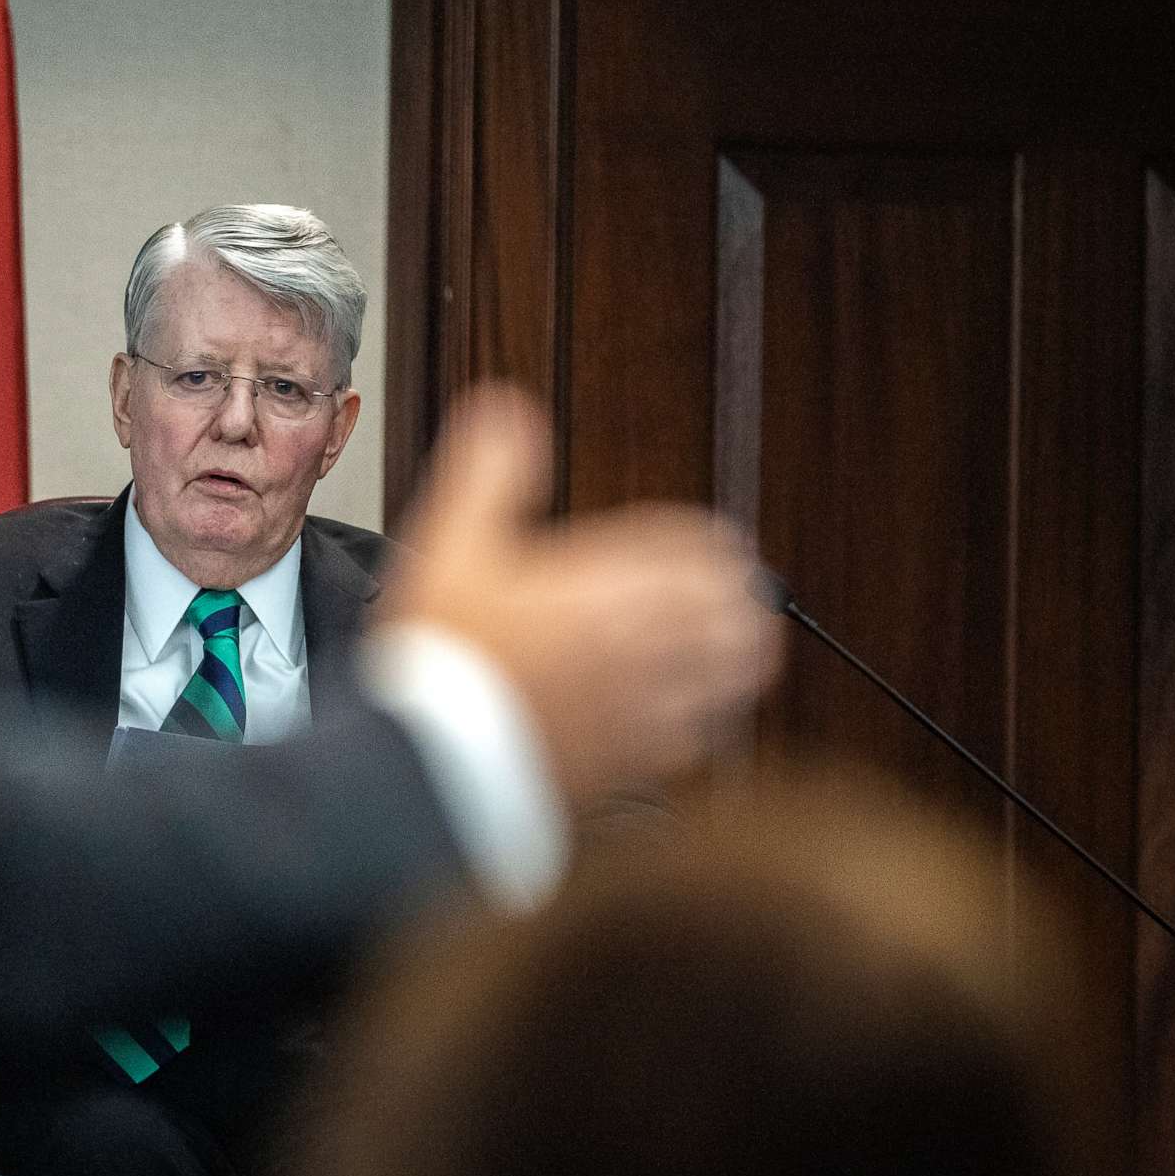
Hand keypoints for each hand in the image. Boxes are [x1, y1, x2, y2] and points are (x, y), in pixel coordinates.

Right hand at [380, 384, 781, 807]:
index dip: (710, 538)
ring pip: (733, 681)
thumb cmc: (440, 659)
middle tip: (743, 588)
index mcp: (609, 591)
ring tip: (743, 646)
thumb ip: (488, 471)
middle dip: (742, 596)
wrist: (432, 762)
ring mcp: (645, 713)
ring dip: (743, 656)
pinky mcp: (634, 765)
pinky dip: (710, 718)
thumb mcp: (448, 543)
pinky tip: (695, 715)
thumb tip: (510, 410)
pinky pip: (700, 740)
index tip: (716, 538)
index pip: (695, 551)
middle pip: (735, 616)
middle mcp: (643, 652)